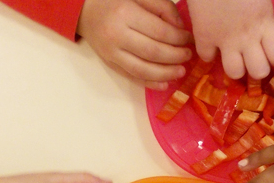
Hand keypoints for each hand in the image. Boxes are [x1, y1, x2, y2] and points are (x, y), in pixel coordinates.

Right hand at [78, 0, 192, 89]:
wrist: (85, 12)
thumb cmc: (115, 1)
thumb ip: (162, 7)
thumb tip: (180, 28)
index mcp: (125, 13)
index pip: (159, 31)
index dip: (179, 38)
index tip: (189, 39)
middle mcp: (116, 35)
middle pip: (153, 52)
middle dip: (175, 56)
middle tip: (188, 55)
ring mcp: (111, 53)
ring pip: (143, 69)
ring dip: (166, 73)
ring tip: (181, 71)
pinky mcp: (109, 64)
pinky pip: (131, 77)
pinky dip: (150, 83)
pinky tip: (164, 84)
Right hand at [187, 0, 273, 78]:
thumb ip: (267, 11)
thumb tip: (270, 18)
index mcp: (265, 21)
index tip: (271, 51)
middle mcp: (248, 36)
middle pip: (259, 72)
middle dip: (257, 69)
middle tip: (253, 57)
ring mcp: (224, 39)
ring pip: (234, 73)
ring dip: (235, 67)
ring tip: (233, 55)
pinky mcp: (203, 36)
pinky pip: (206, 58)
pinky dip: (209, 53)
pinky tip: (211, 43)